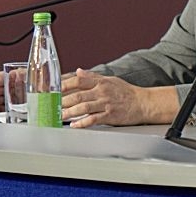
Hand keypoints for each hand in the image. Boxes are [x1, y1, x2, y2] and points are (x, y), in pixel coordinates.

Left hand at [62, 68, 178, 127]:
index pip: (78, 81)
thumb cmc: (127, 92)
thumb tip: (78, 71)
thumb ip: (93, 77)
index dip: (63, 85)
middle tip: (51, 106)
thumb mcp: (110, 80)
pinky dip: (82, 123)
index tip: (52, 90)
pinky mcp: (110, 115)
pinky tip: (74, 125)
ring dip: (69, 112)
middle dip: (62, 101)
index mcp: (100, 82)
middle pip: (77, 95)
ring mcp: (106, 104)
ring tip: (59, 116)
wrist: (144, 103)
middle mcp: (102, 92)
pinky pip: (93, 119)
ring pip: (83, 107)